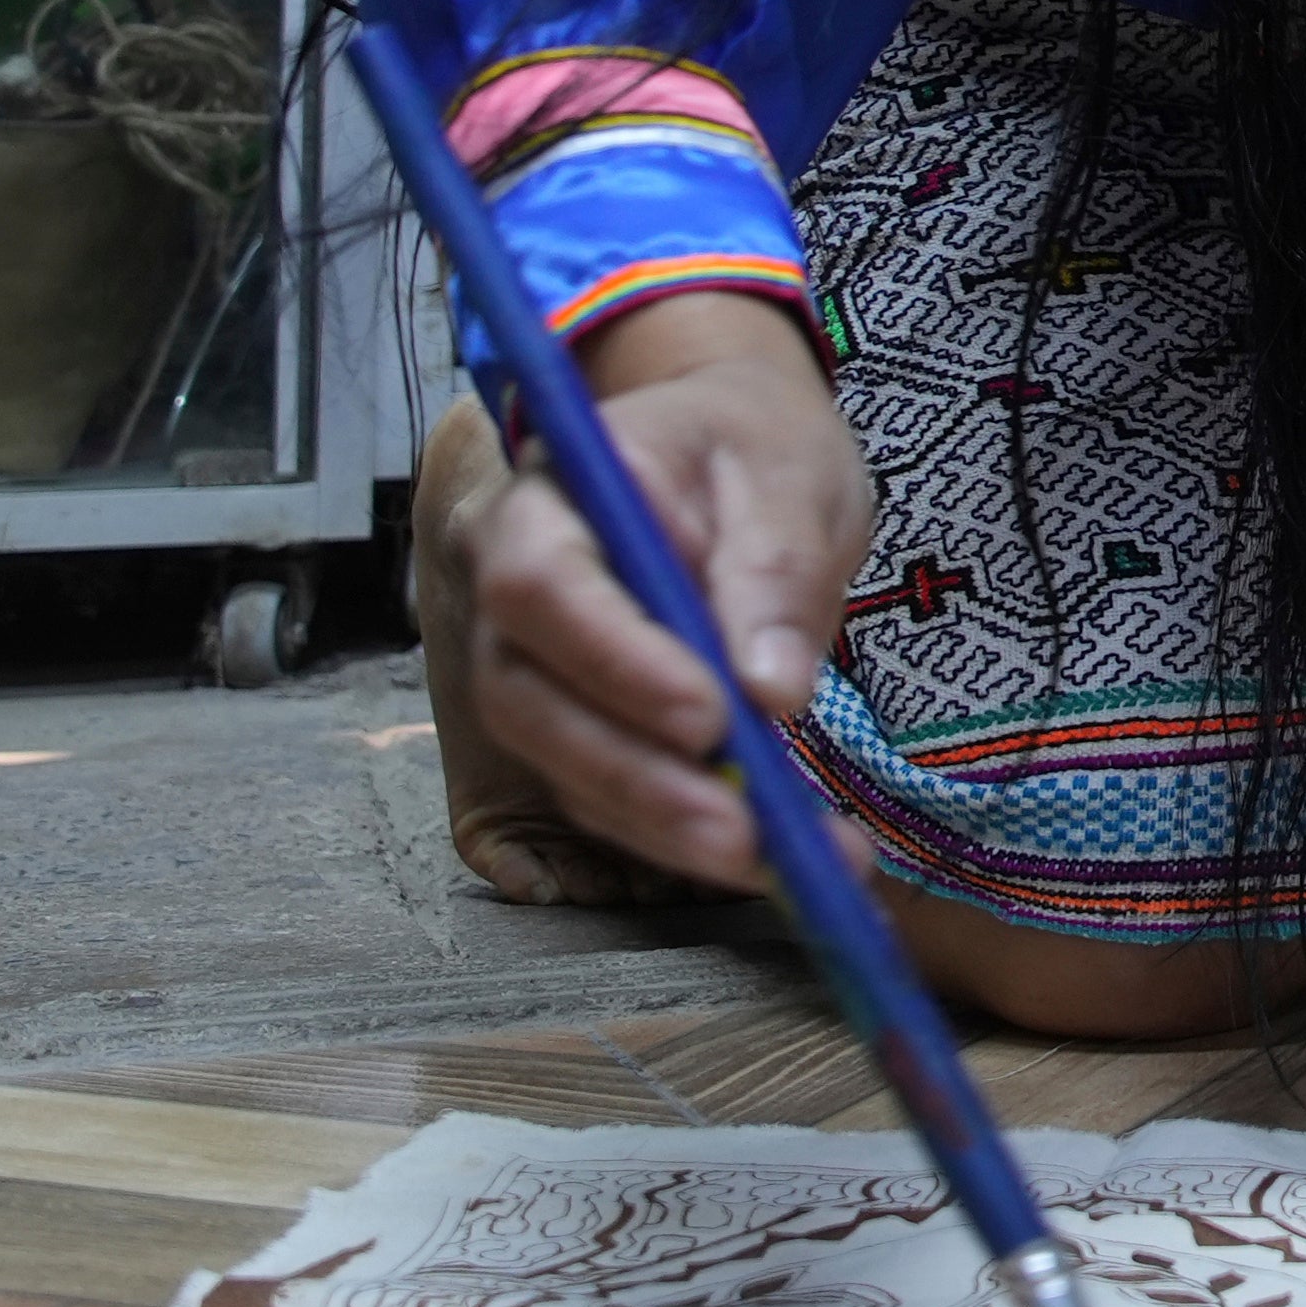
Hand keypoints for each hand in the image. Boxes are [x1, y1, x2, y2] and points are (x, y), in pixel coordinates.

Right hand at [449, 290, 875, 895]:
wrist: (731, 445)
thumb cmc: (750, 444)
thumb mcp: (789, 474)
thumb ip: (776, 569)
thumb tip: (771, 692)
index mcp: (552, 501)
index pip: (543, 586)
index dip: (613, 661)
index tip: (707, 717)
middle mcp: (516, 594)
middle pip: (532, 701)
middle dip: (637, 778)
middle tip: (740, 831)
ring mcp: (539, 669)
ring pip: (565, 766)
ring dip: (665, 827)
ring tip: (775, 862)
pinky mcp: (581, 727)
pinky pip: (610, 795)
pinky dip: (686, 836)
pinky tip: (775, 860)